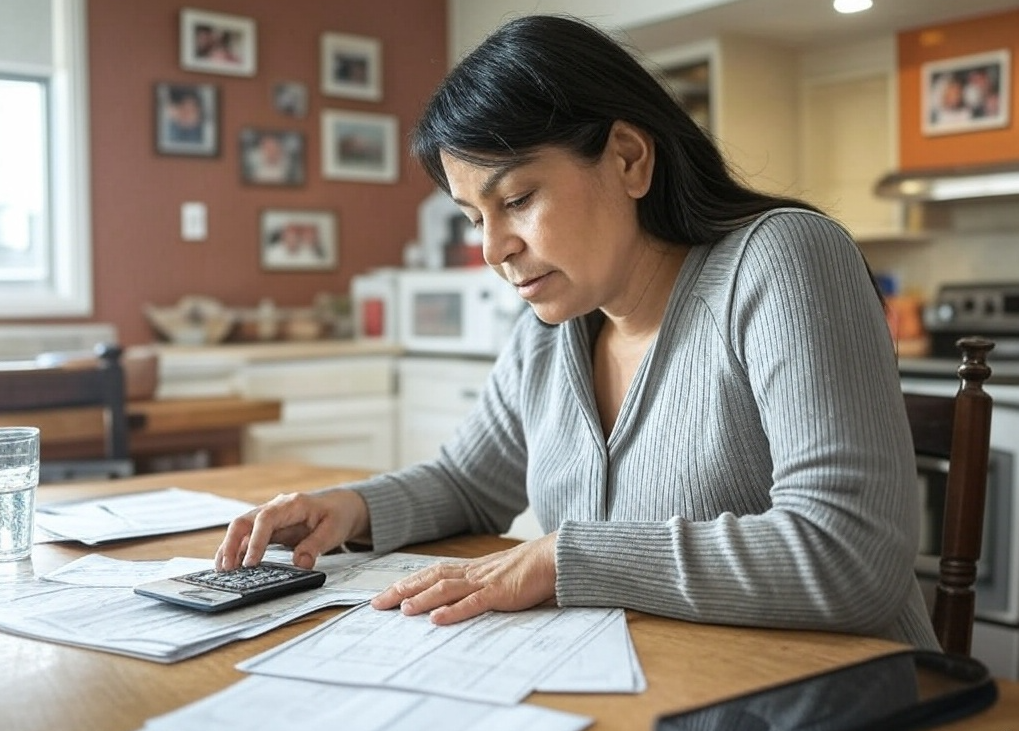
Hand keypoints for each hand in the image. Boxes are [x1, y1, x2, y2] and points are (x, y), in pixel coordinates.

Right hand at [214, 489, 368, 570]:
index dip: (256, 541)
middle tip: (227, 569)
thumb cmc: (337, 515)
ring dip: (229, 549)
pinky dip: (235, 551)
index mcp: (292, 505)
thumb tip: (300, 563)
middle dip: (232, 544)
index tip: (251, 563)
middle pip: (244, 522)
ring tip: (222, 572)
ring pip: (240, 530)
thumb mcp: (334, 530)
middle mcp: (275, 508)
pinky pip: (246, 538)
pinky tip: (229, 566)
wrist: (339, 506)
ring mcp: (268, 518)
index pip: (266, 520)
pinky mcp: (266, 529)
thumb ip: (316, 545)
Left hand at [371, 532, 557, 623]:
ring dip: (422, 599)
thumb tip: (467, 600)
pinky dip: (453, 611)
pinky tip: (437, 619)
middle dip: (402, 590)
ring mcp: (486, 582)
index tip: (389, 592)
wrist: (556, 556)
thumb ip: (486, 586)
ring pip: (446, 589)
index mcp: (474, 569)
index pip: (434, 573)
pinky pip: (472, 603)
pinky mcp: (500, 593)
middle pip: (431, 579)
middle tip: (377, 603)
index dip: (410, 582)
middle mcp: (474, 573)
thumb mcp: (503, 576)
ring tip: (401, 609)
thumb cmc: (533, 567)